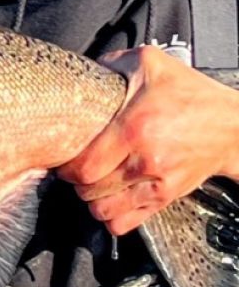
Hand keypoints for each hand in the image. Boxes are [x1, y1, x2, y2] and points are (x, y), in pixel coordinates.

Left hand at [56, 46, 238, 235]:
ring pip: (104, 210)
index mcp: (135, 127)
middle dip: (76, 182)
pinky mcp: (167, 197)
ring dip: (91, 200)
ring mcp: (158, 182)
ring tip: (92, 185)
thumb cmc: (191, 95)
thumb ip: (112, 62)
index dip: (66, 167)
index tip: (65, 159)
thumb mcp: (151, 64)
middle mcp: (146, 159)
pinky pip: (126, 223)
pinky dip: (112, 217)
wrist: (233, 125)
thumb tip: (82, 70)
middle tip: (77, 170)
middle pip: (89, 190)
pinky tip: (110, 200)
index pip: (83, 166)